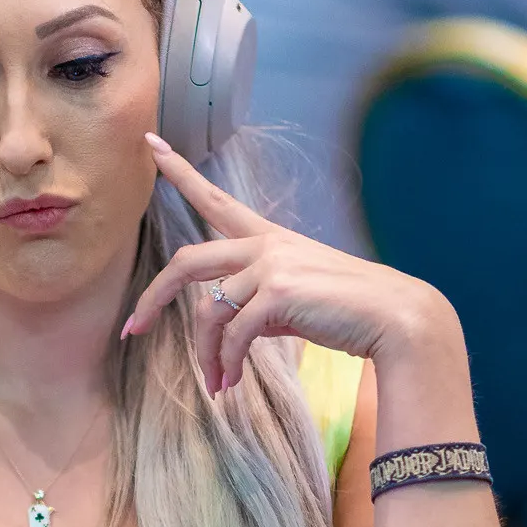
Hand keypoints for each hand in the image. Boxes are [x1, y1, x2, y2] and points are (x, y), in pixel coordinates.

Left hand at [124, 134, 456, 397]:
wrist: (395, 319)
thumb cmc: (349, 312)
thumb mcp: (296, 301)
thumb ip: (260, 304)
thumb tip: (231, 333)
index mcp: (269, 238)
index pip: (215, 199)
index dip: (179, 171)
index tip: (151, 142)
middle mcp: (265, 245)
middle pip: (185, 261)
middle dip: (151, 298)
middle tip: (131, 330)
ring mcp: (271, 265)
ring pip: (207, 311)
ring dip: (205, 355)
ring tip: (216, 384)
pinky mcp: (278, 293)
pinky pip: (233, 334)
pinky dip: (227, 363)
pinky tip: (231, 383)